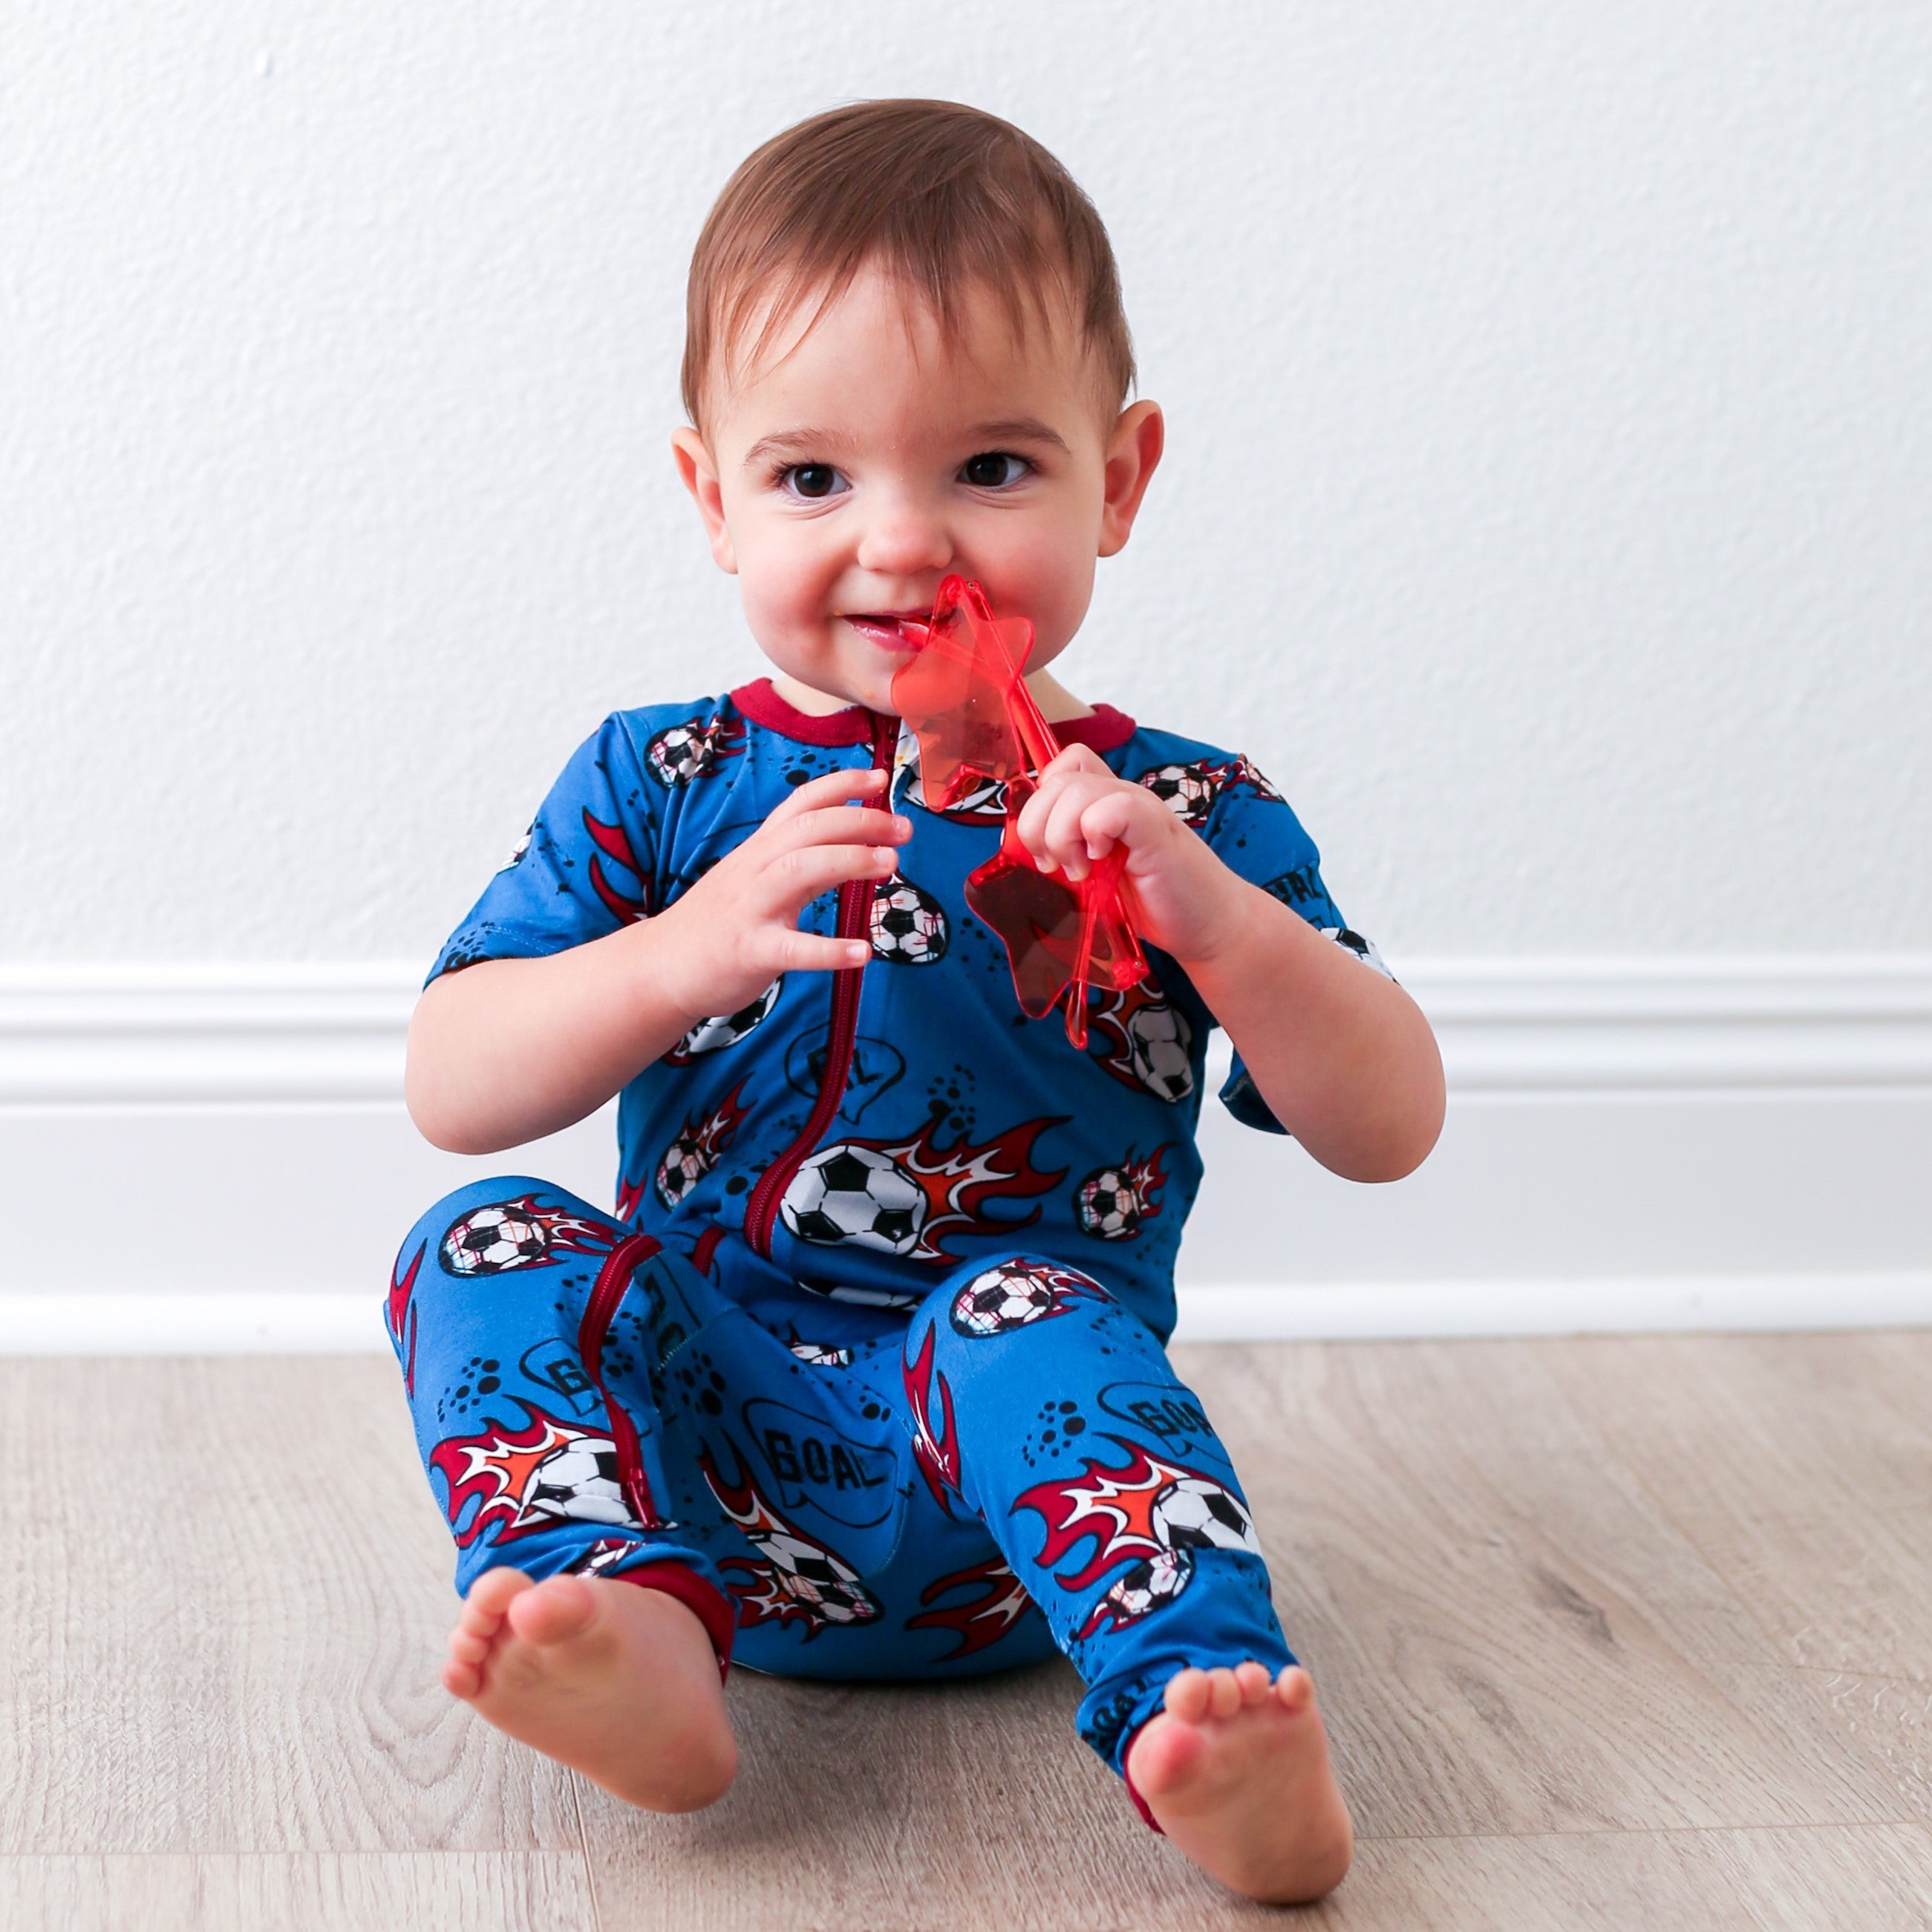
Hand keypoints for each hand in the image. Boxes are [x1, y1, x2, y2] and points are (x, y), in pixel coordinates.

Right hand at [652, 767, 908, 1021]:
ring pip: (800, 871)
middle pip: (807, 829)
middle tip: (904, 829)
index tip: (881, 778)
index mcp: (759, 850)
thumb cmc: (719, 922)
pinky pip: (793, 949)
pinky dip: (829, 950)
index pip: (801, 804)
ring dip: (849, 861)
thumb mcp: (756, 877)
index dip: (842, 785)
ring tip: (891, 866)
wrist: (661, 966)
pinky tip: (862, 954)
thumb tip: (856, 837)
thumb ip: (801, 857)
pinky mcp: (748, 951)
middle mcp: (754, 870)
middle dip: (860, 821)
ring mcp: (750, 909)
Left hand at [1011, 744, 1248, 964]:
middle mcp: (1121, 798)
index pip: (1057, 768)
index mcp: (1103, 804)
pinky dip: (1096, 834)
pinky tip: (1103, 862)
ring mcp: (1140, 809)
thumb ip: (1065, 854)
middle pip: (1056, 779)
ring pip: (1076, 790)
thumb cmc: (1153, 903)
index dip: (1037, 803)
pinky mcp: (1156, 831)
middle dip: (1038, 827)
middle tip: (1056, 865)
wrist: (1208, 926)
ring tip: (1081, 871)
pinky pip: (1114, 807)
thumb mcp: (1094, 877)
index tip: (1043, 849)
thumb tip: (1018, 852)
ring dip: (1063, 835)